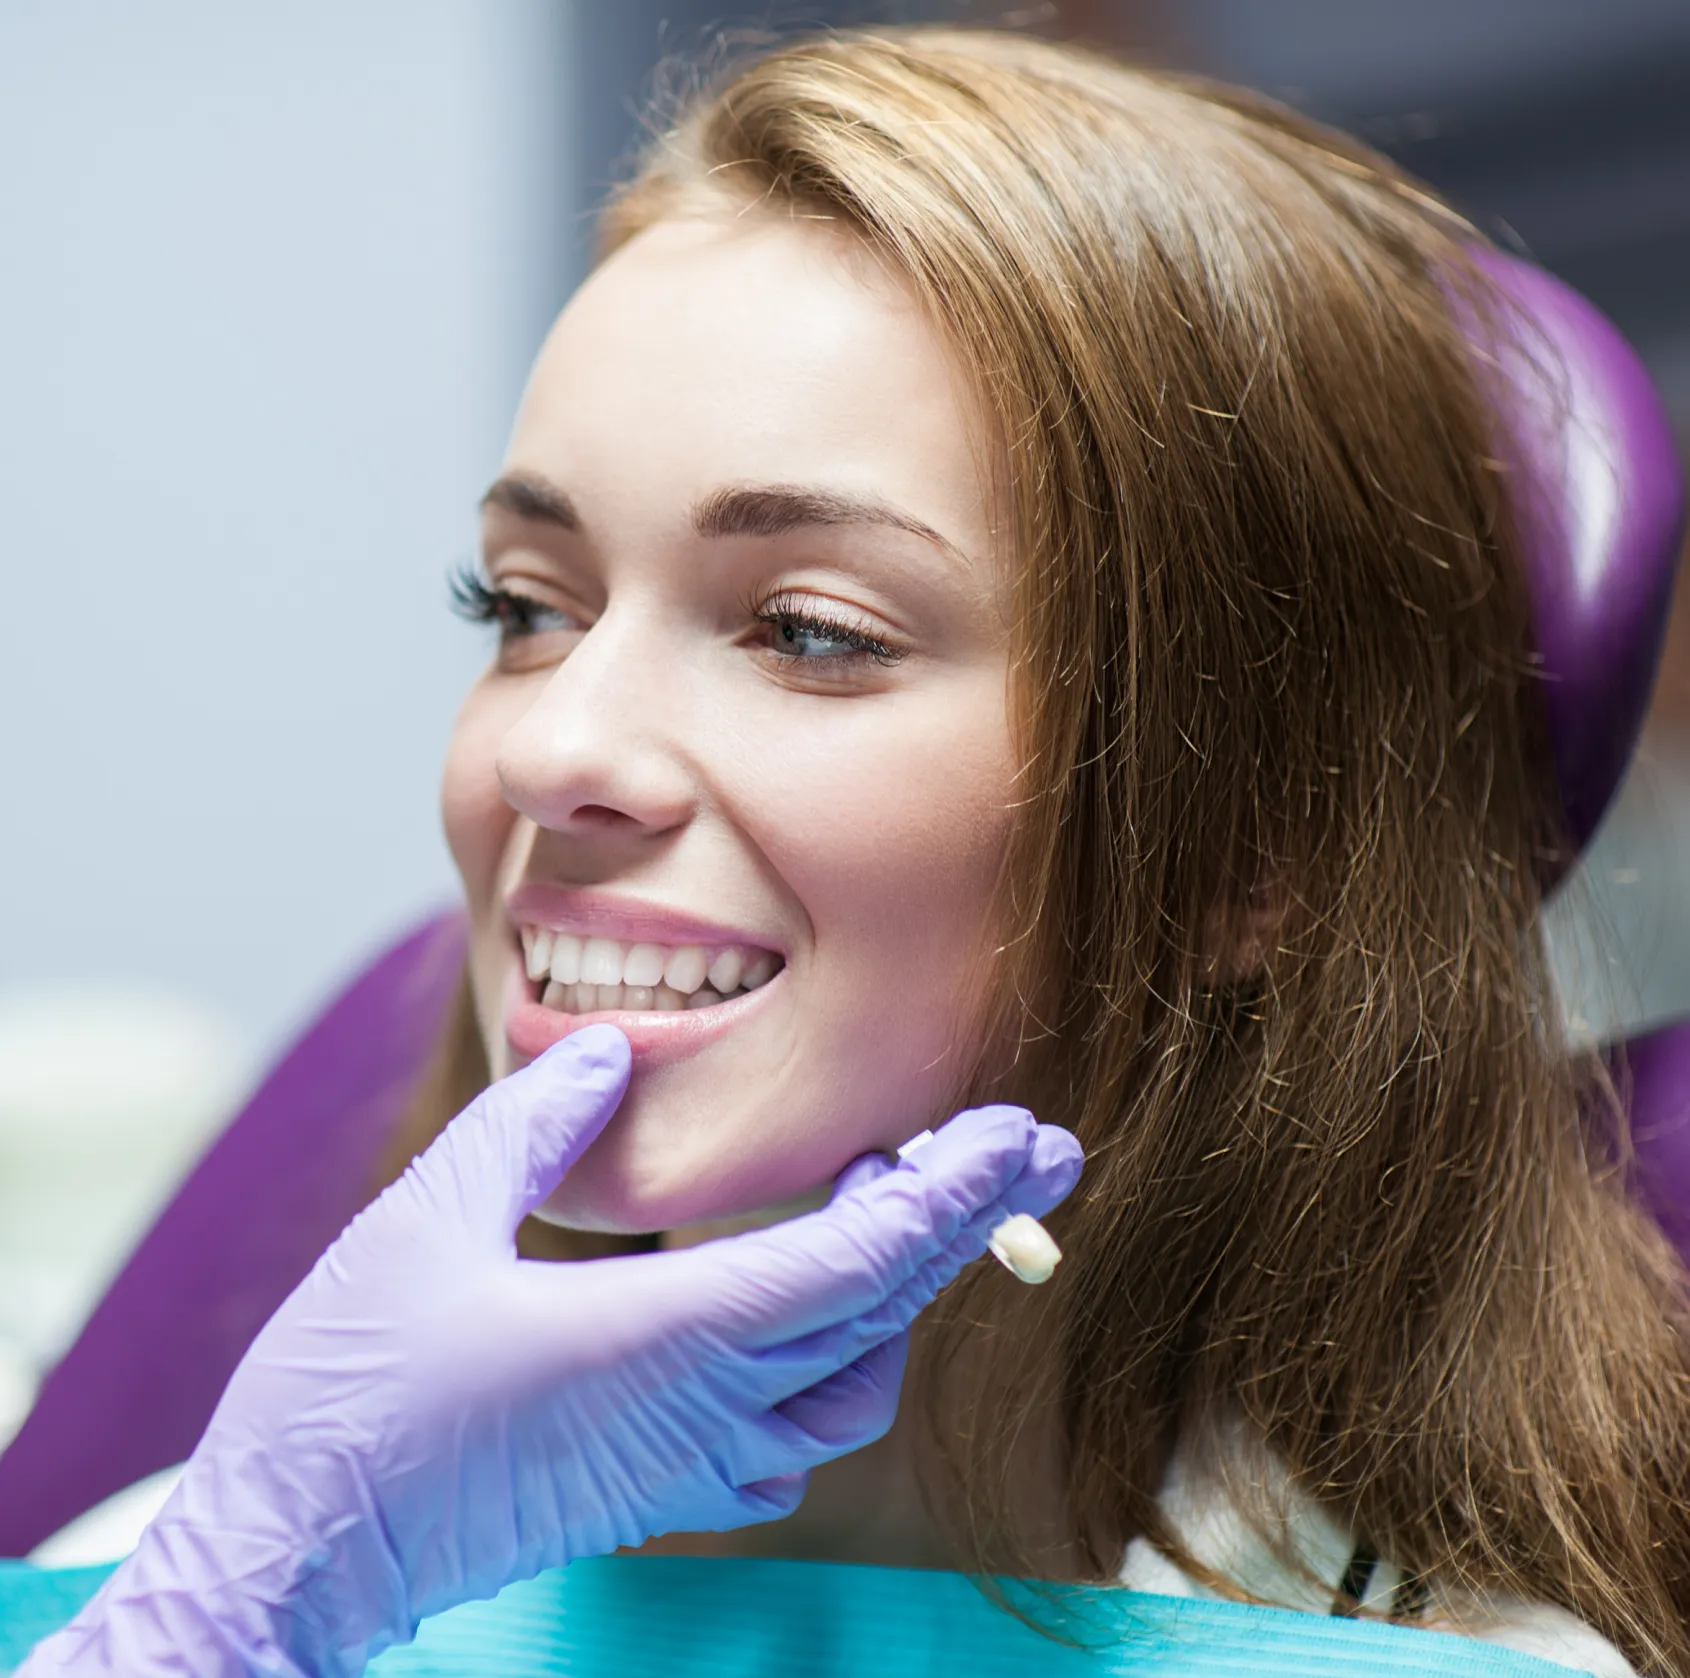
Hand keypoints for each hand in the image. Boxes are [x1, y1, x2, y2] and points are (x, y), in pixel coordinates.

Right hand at [23, 1025, 1081, 1677]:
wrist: (296, 1550)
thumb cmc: (352, 1392)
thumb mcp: (430, 1219)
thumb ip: (535, 1123)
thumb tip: (609, 1051)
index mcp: (666, 1337)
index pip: (857, 1262)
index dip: (947, 1193)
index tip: (1014, 1135)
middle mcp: (701, 1409)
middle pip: (880, 1312)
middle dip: (964, 1222)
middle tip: (1027, 1146)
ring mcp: (687, 1464)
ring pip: (855, 1384)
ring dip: (899, 1292)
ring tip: (896, 1202)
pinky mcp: (658, 1491)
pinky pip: (794, 1433)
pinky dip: (836, 1360)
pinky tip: (810, 1314)